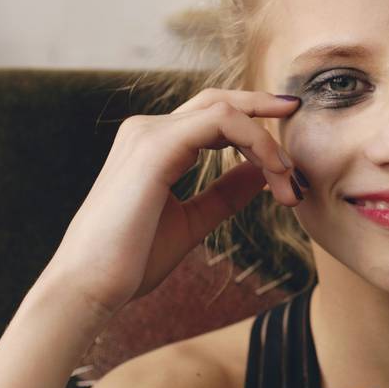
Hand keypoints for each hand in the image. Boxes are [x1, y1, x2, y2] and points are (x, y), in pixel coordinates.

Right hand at [35, 89, 304, 325]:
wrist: (90, 286)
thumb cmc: (130, 262)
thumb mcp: (191, 222)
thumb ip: (224, 194)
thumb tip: (260, 174)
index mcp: (152, 146)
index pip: (211, 118)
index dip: (253, 122)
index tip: (286, 144)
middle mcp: (148, 131)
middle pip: (219, 101)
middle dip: (263, 108)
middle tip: (298, 114)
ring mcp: (149, 134)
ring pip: (225, 110)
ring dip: (266, 142)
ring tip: (289, 180)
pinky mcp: (155, 146)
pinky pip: (221, 123)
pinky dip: (255, 142)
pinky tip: (273, 172)